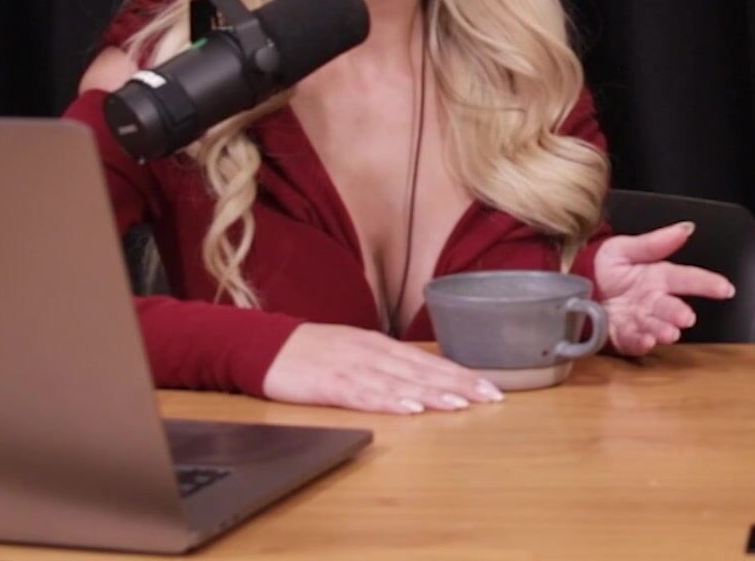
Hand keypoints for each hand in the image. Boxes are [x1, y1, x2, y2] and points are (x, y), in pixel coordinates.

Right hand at [262, 322, 505, 413]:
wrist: (263, 346)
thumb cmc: (313, 352)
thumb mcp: (357, 351)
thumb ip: (388, 365)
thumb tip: (424, 380)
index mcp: (381, 346)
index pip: (430, 362)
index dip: (462, 374)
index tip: (491, 387)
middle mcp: (373, 353)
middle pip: (423, 371)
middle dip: (459, 384)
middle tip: (491, 397)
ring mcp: (352, 367)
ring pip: (400, 382)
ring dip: (432, 394)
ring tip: (461, 404)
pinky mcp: (330, 383)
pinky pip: (365, 395)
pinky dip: (389, 401)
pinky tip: (410, 409)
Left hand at [592, 222, 736, 355]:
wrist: (572, 285)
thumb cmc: (601, 265)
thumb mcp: (625, 248)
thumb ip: (655, 243)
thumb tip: (686, 228)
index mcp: (658, 277)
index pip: (687, 278)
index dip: (708, 283)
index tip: (726, 289)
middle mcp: (652, 301)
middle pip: (672, 307)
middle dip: (679, 313)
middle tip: (686, 318)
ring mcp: (638, 320)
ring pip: (656, 326)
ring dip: (663, 330)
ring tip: (668, 333)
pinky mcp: (622, 336)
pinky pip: (633, 341)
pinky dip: (641, 342)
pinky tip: (646, 340)